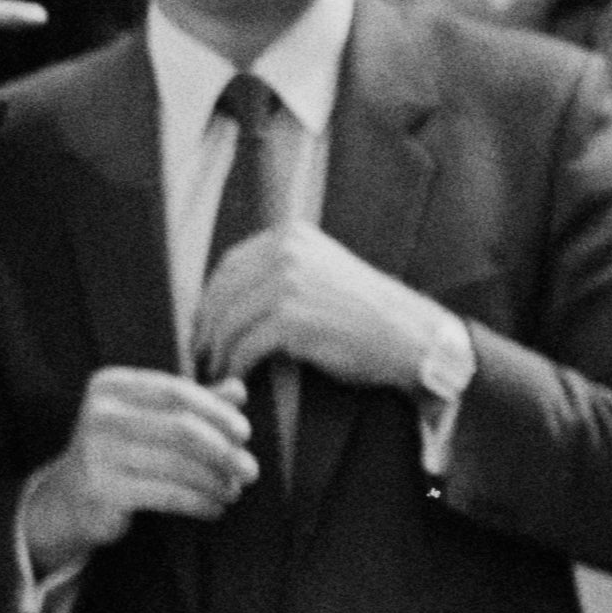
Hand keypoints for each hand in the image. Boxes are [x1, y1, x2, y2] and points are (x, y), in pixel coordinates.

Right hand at [16, 365, 253, 580]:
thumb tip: (239, 390)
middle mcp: (100, 412)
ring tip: (232, 491)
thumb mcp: (151, 419)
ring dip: (215, 481)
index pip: (176, 391)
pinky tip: (214, 508)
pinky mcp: (102, 489)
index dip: (216, 411)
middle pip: (180, 427)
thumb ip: (192, 403)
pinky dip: (198, 502)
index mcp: (111, 384)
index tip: (244, 433)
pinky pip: (166, 495)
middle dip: (222, 450)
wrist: (67, 499)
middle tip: (250, 471)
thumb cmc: (119, 451)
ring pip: (177, 464)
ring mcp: (97, 451)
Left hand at [192, 222, 469, 405]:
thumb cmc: (367, 312)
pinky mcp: (291, 320)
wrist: (411, 336)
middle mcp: (285, 252)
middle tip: (200, 351)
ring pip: (229, 321)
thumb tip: (234, 291)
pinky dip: (235, 365)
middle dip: (207, 324)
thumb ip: (283, 269)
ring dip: (217, 349)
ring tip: (213, 369)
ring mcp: (287, 284)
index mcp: (290, 235)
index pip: (230, 264)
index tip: (206, 322)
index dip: (212, 296)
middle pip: (222, 291)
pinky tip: (235, 377)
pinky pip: (245, 346)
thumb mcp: (322, 269)